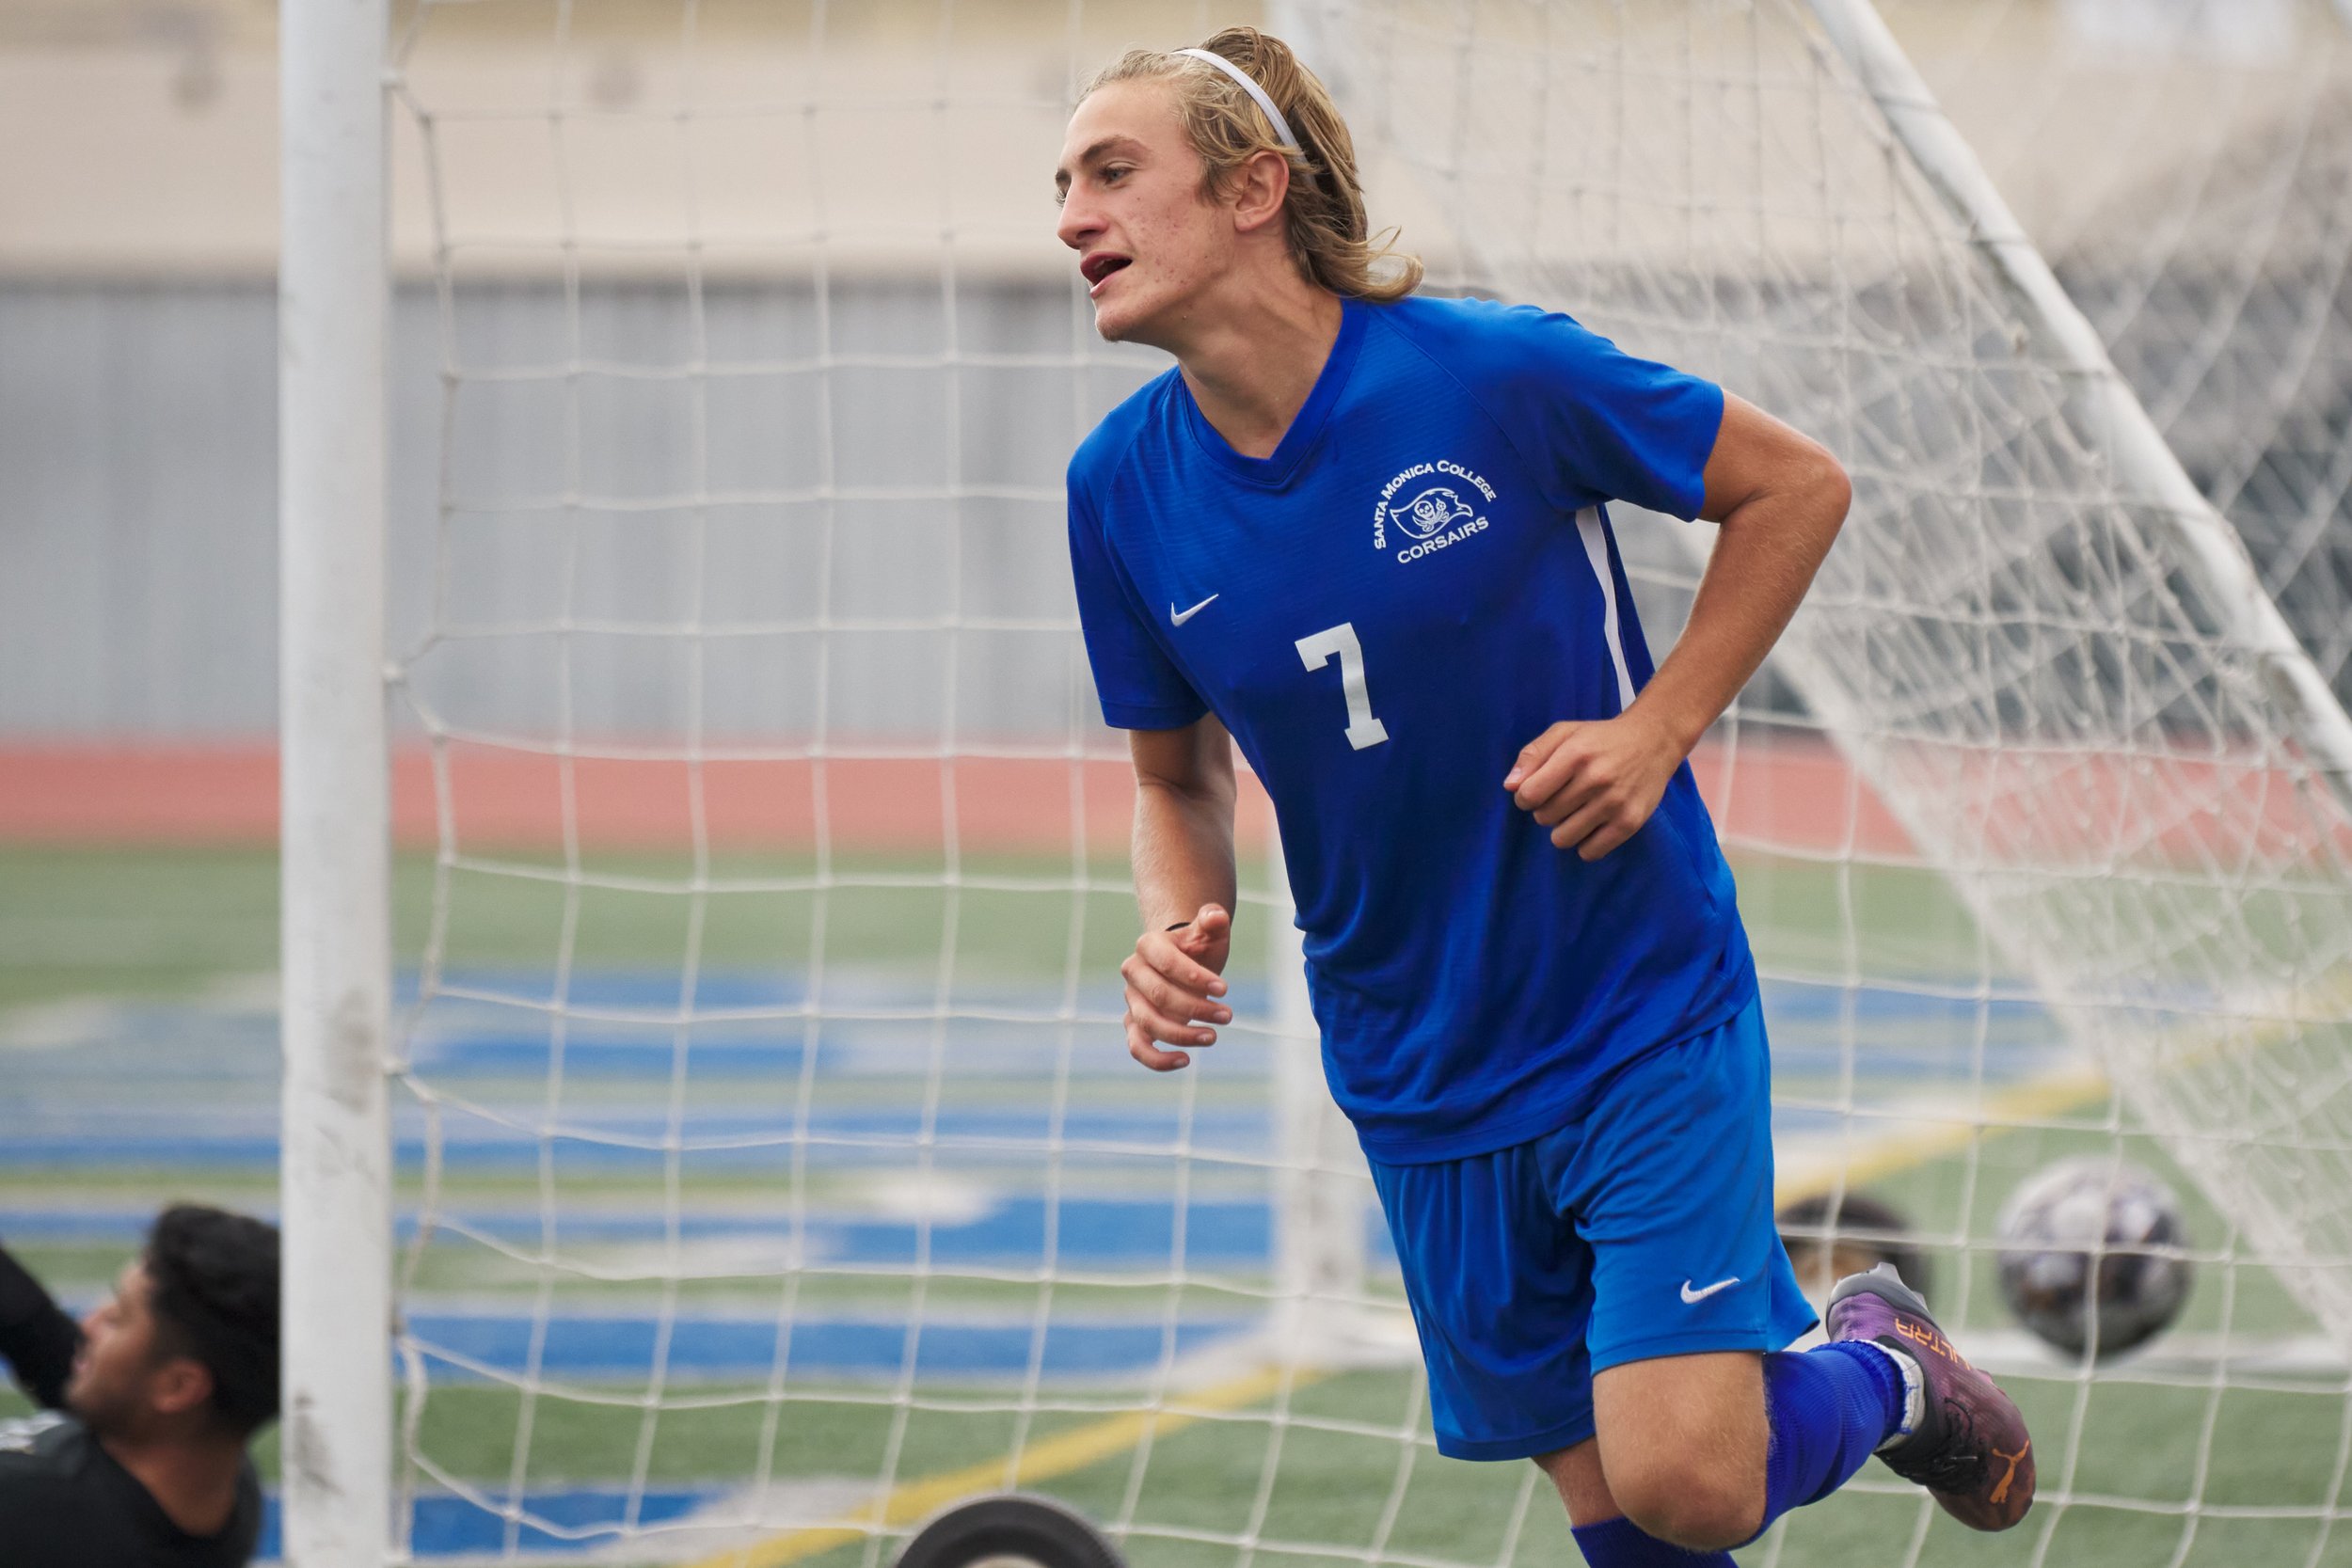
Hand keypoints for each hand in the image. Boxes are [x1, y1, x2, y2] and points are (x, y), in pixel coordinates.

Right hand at [1120, 904, 1232, 1071]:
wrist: (1185, 963)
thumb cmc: (1199, 947)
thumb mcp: (1209, 932)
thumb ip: (1212, 921)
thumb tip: (1215, 916)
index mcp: (1148, 945)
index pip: (1167, 963)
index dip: (1195, 978)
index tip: (1225, 990)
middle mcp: (1133, 973)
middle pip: (1159, 996)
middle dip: (1195, 1008)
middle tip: (1228, 1015)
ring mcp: (1132, 1000)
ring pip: (1148, 1023)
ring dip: (1182, 1035)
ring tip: (1213, 1036)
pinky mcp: (1135, 1025)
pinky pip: (1137, 1047)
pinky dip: (1157, 1060)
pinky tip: (1185, 1061)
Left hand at [1503, 710, 1682, 859]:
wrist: (1654, 741)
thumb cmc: (1600, 738)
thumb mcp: (1564, 733)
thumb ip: (1532, 754)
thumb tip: (1510, 786)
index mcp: (1575, 754)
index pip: (1530, 794)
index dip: (1524, 797)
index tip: (1534, 793)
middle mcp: (1595, 779)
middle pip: (1545, 817)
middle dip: (1545, 810)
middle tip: (1562, 798)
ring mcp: (1615, 803)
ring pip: (1563, 839)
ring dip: (1562, 830)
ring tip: (1575, 813)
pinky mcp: (1631, 822)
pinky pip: (1591, 852)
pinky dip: (1585, 844)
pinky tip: (1591, 826)